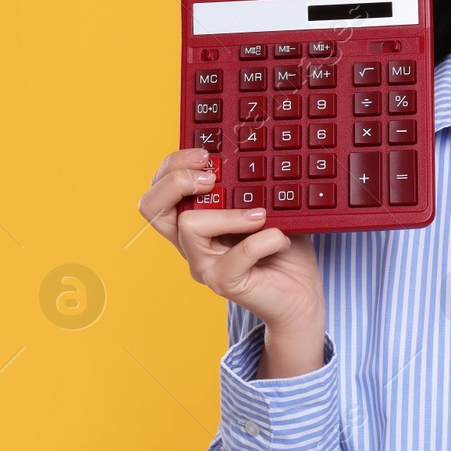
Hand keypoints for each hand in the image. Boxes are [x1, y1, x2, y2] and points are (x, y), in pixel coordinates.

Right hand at [136, 149, 324, 336]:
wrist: (300, 294)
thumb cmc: (280, 248)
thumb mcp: (262, 206)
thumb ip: (247, 188)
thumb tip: (248, 160)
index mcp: (192, 221)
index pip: (158, 190)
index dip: (172, 166)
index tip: (205, 155)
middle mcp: (189, 243)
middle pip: (151, 207)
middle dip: (176, 180)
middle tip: (211, 176)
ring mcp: (204, 266)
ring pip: (189, 225)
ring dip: (228, 213)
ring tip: (259, 214)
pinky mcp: (225, 284)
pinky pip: (237, 254)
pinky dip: (263, 240)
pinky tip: (280, 238)